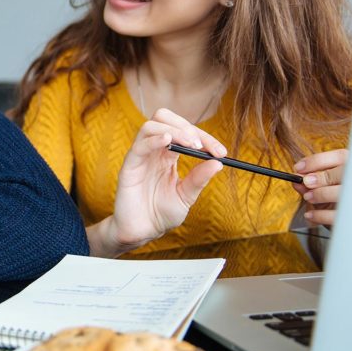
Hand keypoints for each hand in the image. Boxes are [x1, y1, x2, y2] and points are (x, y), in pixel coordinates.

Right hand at [89, 109, 225, 256]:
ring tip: (191, 145)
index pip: (185, 133)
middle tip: (202, 145)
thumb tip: (218, 163)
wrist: (143, 231)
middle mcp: (153, 151)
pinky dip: (155, 139)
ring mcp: (141, 156)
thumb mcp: (186, 196)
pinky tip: (169, 142)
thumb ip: (199, 179)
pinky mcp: (130, 166)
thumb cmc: (161, 214)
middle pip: (164, 119)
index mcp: (168, 155)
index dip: (205, 138)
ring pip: (151, 125)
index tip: (221, 152)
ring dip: (174, 130)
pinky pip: (140, 145)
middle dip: (186, 126)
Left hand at [293, 149, 347, 226]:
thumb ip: (309, 183)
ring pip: (344, 192)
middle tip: (306, 182)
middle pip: (345, 172)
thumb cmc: (337, 201)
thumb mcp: (323, 189)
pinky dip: (320, 215)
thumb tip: (296, 179)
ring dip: (321, 194)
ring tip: (309, 198)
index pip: (340, 156)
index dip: (316, 161)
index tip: (298, 168)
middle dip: (321, 177)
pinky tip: (311, 215)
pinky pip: (339, 215)